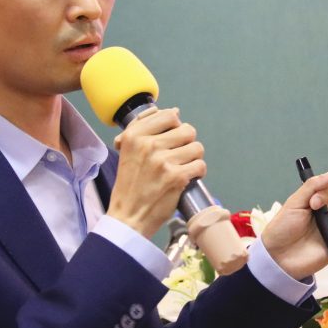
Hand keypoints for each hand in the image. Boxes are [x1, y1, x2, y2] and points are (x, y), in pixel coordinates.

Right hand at [106, 107, 205, 237]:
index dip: (175, 126)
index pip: (169, 115)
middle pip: (187, 130)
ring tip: (182, 167)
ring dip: (193, 158)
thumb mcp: (127, 150)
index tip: (171, 138)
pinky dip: (197, 172)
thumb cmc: (129, 185)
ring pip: (197, 147)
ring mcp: (163, 161)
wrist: (128, 216)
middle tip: (177, 156)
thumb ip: (145, 129)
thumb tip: (174, 111)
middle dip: (186, 143)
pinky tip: (187, 178)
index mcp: (134, 135)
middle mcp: (148, 145)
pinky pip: (200, 165)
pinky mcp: (176, 177)